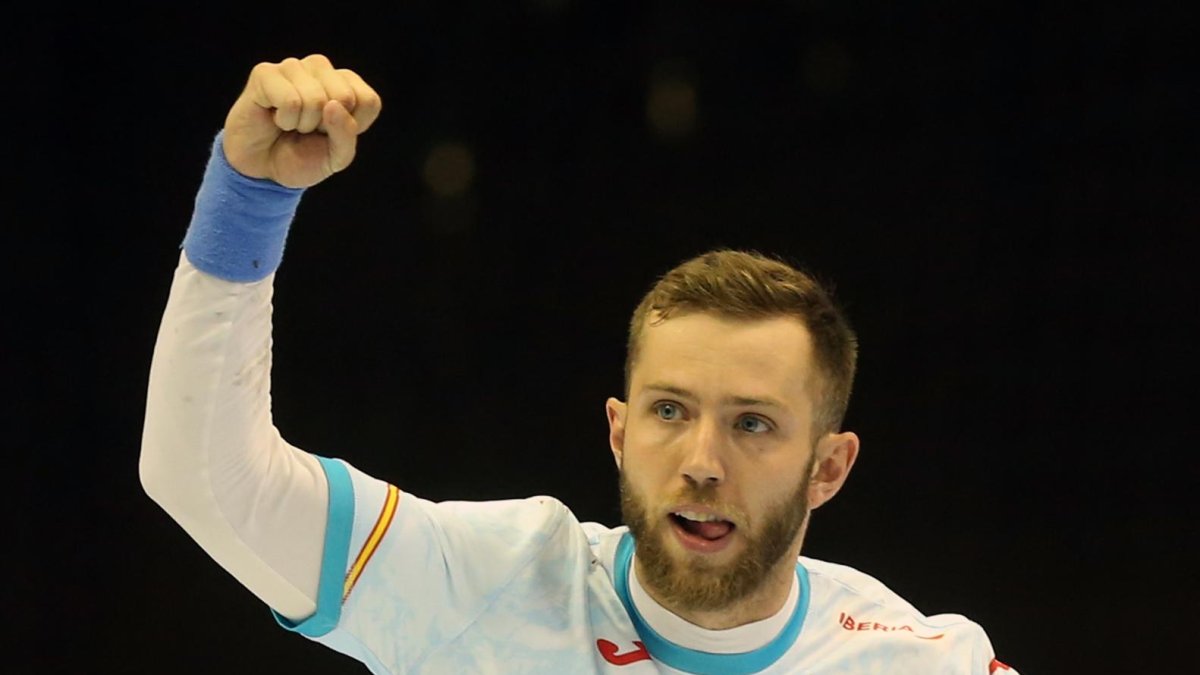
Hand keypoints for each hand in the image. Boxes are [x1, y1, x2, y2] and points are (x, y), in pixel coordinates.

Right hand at [221, 54, 381, 188]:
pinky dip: (284, 120)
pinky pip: (290, 101)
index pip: (369, 101)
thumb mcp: (337, 156)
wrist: (263, 169)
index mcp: (346, 83)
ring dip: (303, 124)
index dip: (353, 128)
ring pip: (316, 99)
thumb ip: (346, 134)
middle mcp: (321, 68)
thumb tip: (333, 104)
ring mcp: (293, 67)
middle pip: (345, 97)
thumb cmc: (303, 157)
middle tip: (309, 129)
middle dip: (327, 126)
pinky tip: (275, 117)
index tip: (332, 134)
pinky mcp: (265, 73)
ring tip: (292, 124)